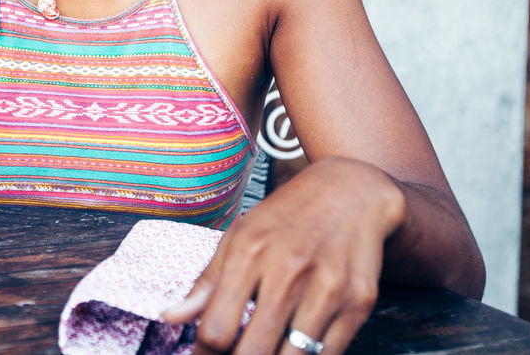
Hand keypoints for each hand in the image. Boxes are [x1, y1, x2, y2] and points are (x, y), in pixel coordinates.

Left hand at [161, 157, 404, 354]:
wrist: (351, 191)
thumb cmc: (287, 216)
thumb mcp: (239, 236)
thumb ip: (206, 283)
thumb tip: (171, 318)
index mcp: (249, 252)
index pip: (216, 329)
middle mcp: (288, 271)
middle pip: (252, 353)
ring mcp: (328, 289)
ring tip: (263, 350)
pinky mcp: (359, 303)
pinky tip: (293, 349)